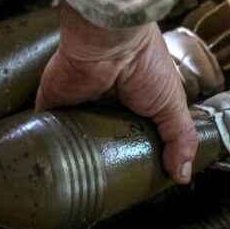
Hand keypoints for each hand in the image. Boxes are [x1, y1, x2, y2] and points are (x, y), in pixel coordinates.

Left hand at [36, 1, 197, 183]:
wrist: (107, 41)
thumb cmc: (145, 64)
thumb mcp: (172, 102)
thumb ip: (180, 137)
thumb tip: (183, 175)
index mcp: (131, 101)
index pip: (130, 133)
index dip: (134, 154)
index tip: (136, 178)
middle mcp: (102, 103)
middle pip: (101, 140)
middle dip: (104, 161)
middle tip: (108, 187)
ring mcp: (76, 104)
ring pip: (74, 139)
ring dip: (75, 156)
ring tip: (78, 183)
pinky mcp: (52, 105)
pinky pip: (46, 130)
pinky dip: (48, 145)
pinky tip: (52, 165)